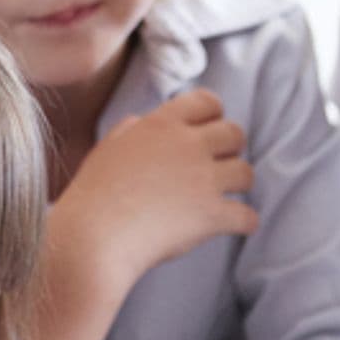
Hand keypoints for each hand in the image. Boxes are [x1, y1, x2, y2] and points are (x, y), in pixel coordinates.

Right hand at [53, 88, 256, 284]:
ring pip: (246, 172)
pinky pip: (247, 215)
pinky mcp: (211, 215)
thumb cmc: (92, 197)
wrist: (93, 238)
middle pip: (235, 134)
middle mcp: (188, 146)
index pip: (207, 102)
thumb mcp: (107, 150)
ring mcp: (203, 180)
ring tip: (226, 196)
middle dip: (230, 149)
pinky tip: (236, 225)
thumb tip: (140, 122)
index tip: (209, 132)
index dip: (213, 116)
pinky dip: (244, 221)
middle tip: (218, 166)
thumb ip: (130, 131)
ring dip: (238, 185)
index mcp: (161, 124)